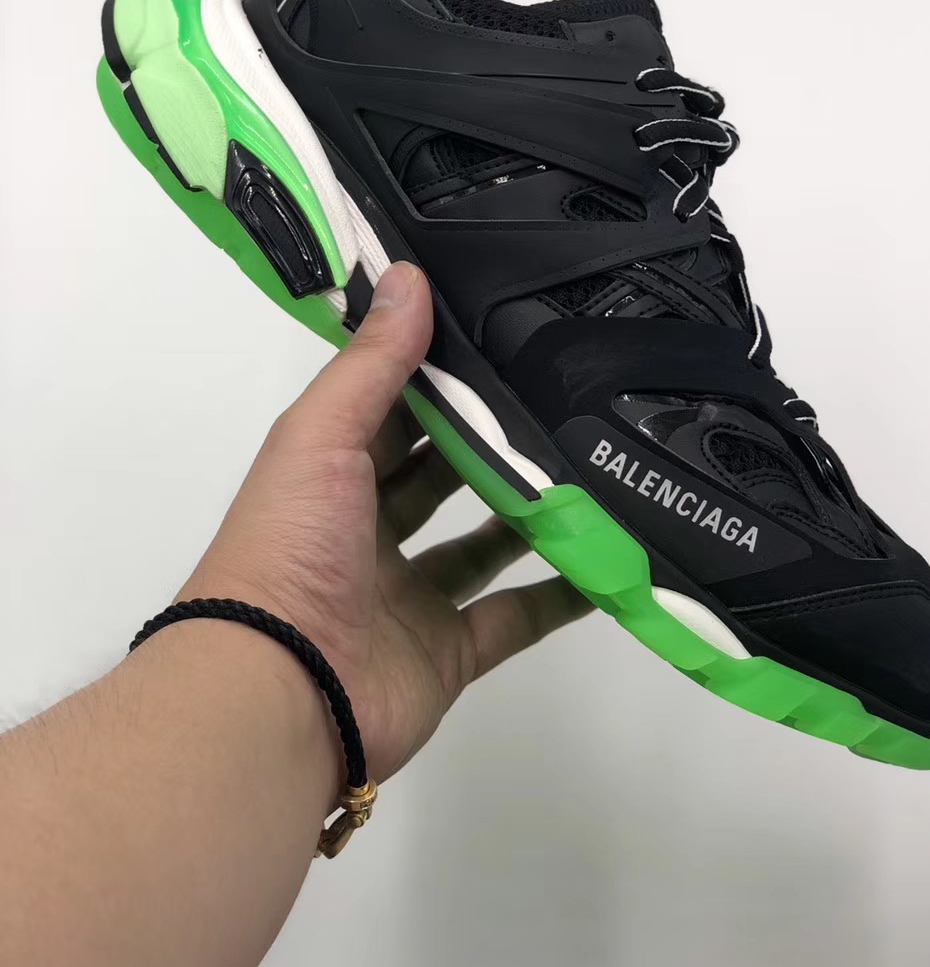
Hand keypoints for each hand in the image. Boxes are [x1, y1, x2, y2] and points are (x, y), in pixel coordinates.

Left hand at [179, 262, 589, 786]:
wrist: (281, 693)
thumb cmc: (290, 548)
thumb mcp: (323, 436)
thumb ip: (372, 363)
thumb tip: (409, 273)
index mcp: (329, 477)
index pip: (390, 411)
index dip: (435, 374)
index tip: (499, 331)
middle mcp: (367, 533)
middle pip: (440, 475)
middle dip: (492, 441)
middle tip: (565, 393)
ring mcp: (409, 596)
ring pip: (481, 543)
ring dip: (530, 512)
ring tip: (596, 463)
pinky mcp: (447, 653)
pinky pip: (513, 619)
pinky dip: (560, 595)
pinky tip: (611, 560)